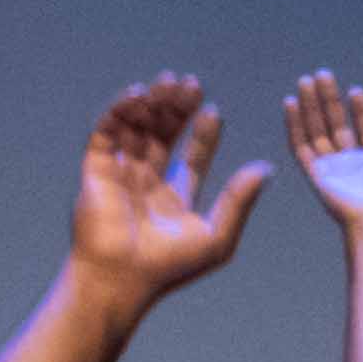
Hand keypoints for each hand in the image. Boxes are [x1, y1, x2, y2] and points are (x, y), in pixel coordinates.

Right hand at [69, 77, 269, 307]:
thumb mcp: (216, 236)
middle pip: (164, 136)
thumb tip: (267, 168)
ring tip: (168, 82)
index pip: (192, 158)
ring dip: (151, 104)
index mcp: (175, 200)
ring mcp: (119, 176)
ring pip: (136, 129)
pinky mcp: (95, 172)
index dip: (203, 133)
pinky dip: (119, 111)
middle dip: (177, 110)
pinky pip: (106, 133)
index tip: (214, 110)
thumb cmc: (169, 268)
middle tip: (191, 84)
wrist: (120, 279)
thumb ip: (239, 200)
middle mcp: (146, 185)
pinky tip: (139, 94)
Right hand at [284, 73, 362, 239]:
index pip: (362, 126)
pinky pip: (300, 146)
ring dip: (310, 106)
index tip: (355, 91)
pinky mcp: (315, 174)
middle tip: (322, 74)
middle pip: (335, 123)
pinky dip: (294, 125)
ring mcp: (331, 167)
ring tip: (305, 80)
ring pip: (316, 130)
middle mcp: (350, 161)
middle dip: (329, 100)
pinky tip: (291, 103)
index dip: (358, 108)